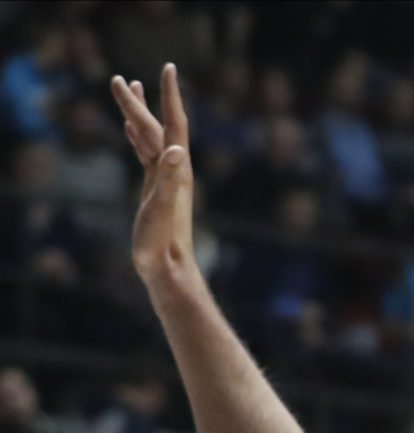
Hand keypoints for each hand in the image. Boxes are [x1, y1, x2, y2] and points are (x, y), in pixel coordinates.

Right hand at [111, 67, 200, 292]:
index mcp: (177, 170)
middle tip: (120, 78)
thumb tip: (177, 149)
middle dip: (139, 102)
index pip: (174, 124)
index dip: (170, 95)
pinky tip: (129, 130)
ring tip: (130, 88)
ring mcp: (165, 178)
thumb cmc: (163, 242)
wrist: (169, 268)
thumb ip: (169, 179)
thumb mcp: (162, 208)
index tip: (168, 67)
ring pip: (151, 137)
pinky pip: (146, 154)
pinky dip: (137, 137)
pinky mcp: (155, 188)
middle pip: (157, 126)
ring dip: (139, 113)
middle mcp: (175, 170)